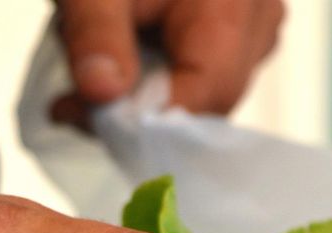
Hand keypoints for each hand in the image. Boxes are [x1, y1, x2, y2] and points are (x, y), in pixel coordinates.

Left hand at [51, 0, 285, 125]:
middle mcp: (261, 16)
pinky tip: (121, 53)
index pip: (201, 98)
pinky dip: (159, 70)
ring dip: (144, 93)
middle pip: (205, 101)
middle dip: (136, 110)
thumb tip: (103, 96)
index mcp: (233, 7)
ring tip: (89, 66)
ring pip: (204, 88)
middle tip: (70, 100)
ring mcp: (258, 18)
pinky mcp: (243, 18)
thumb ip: (97, 35)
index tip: (79, 115)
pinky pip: (206, 65)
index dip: (143, 123)